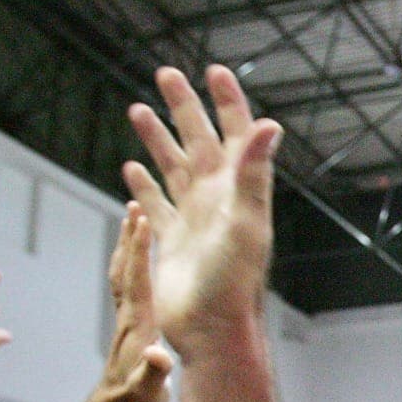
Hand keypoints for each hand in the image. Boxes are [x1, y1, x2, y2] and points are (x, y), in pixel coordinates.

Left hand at [96, 203, 174, 401]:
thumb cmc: (137, 401)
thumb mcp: (149, 391)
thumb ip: (154, 372)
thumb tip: (156, 355)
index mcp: (138, 325)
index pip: (137, 280)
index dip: (139, 251)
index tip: (140, 221)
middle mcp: (128, 317)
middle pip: (126, 269)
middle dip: (129, 238)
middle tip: (132, 206)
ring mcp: (125, 320)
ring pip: (123, 275)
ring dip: (126, 246)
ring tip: (131, 220)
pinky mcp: (128, 326)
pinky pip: (126, 286)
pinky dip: (128, 264)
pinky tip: (133, 257)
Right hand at [123, 65, 282, 349]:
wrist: (212, 330)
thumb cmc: (234, 281)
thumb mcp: (245, 221)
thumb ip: (252, 173)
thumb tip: (269, 125)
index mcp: (237, 190)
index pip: (235, 134)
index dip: (227, 102)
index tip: (214, 70)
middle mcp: (216, 200)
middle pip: (199, 141)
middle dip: (184, 107)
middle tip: (164, 73)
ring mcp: (194, 219)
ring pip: (173, 168)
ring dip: (157, 139)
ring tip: (137, 109)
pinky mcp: (172, 241)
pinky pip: (156, 205)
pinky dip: (144, 185)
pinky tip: (131, 168)